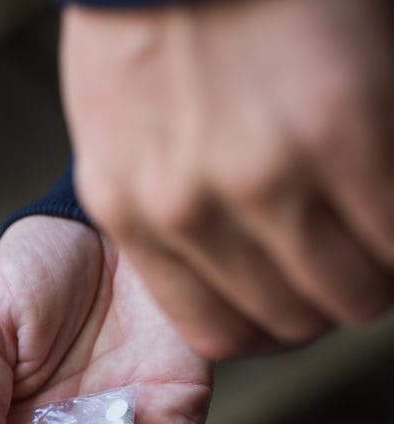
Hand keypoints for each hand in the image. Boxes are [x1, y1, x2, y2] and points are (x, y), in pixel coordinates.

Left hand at [62, 0, 393, 359]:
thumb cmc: (153, 15)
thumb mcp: (118, 128)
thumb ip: (157, 198)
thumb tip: (215, 253)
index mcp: (129, 212)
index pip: (218, 330)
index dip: (277, 322)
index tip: (301, 292)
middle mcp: (189, 211)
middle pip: (293, 319)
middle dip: (332, 295)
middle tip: (354, 252)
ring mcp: (266, 178)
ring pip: (354, 291)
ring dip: (379, 269)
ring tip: (377, 224)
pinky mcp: (345, 134)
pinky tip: (389, 192)